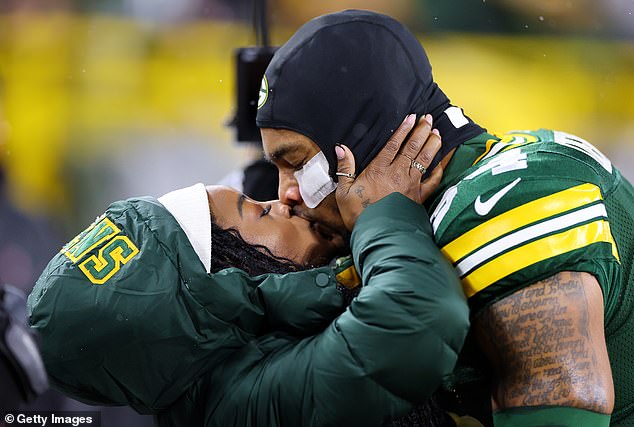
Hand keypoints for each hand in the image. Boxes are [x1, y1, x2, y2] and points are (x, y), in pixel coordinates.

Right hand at [335, 113, 442, 230]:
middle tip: (428, 119)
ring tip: (437, 133)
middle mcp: (398, 174)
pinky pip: (433, 181)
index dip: (403, 129)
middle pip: (413, 147)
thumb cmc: (358, 215)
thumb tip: (341, 148)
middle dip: (421, 131)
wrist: (377, 235)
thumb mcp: (344, 192)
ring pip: (425, 160)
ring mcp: (411, 185)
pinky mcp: (419, 198)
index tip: (411, 117)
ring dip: (432, 144)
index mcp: (379, 170)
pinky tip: (442, 163)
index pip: (394, 144)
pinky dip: (439, 171)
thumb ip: (345, 168)